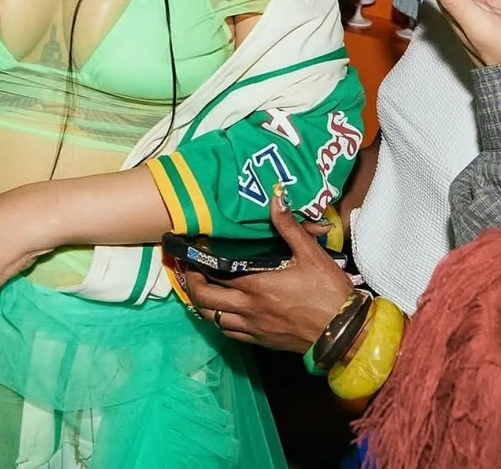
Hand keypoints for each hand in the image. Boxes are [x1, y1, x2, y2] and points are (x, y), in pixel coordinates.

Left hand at [185, 192, 352, 352]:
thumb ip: (288, 226)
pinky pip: (231, 333)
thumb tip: (276, 196)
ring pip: (214, 321)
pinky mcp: (262, 342)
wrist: (346, 333)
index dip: (198, 264)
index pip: (213, 275)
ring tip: (203, 289)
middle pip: (204, 301)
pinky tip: (225, 310)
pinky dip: (221, 321)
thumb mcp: (310, 254)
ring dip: (204, 305)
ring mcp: (254, 328)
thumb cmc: (328, 291)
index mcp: (256, 286)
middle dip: (192, 285)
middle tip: (191, 270)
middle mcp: (249, 309)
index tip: (191, 253)